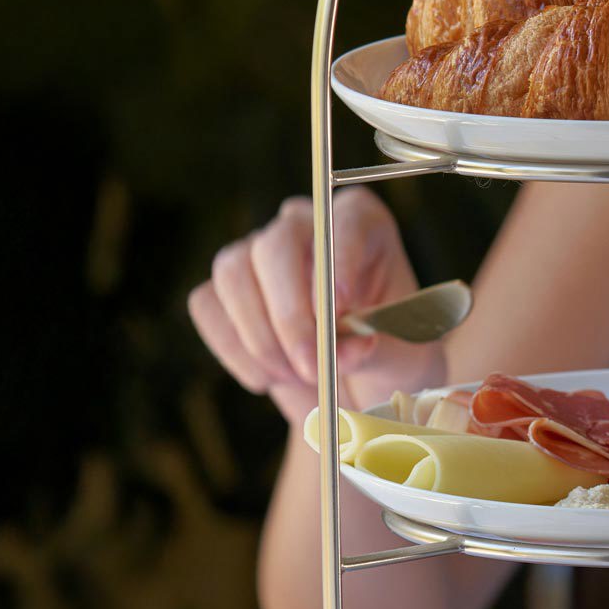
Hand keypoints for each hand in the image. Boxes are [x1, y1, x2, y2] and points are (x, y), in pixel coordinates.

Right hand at [189, 189, 443, 423]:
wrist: (354, 385)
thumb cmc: (387, 355)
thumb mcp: (401, 356)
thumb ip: (378, 346)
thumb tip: (352, 346)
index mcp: (361, 224)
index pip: (344, 223)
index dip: (339, 262)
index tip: (343, 307)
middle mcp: (305, 228)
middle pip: (275, 246)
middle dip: (291, 314)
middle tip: (311, 366)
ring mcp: (257, 253)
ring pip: (233, 273)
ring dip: (261, 336)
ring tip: (296, 378)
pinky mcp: (223, 288)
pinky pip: (208, 306)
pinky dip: (234, 349)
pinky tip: (267, 378)